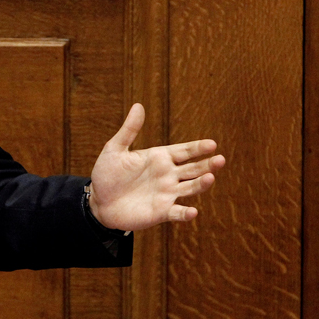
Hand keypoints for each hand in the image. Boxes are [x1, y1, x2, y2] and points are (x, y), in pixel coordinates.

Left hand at [88, 103, 224, 231]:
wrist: (97, 202)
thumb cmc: (107, 175)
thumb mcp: (115, 149)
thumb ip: (129, 130)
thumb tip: (138, 105)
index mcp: (160, 158)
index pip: (184, 151)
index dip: (198, 148)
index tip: (212, 144)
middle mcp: (168, 175)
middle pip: (194, 168)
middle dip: (207, 164)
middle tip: (220, 159)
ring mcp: (166, 194)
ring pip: (191, 188)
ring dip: (202, 184)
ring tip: (210, 178)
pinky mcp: (161, 212)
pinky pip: (177, 212)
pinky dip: (185, 213)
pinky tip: (192, 212)